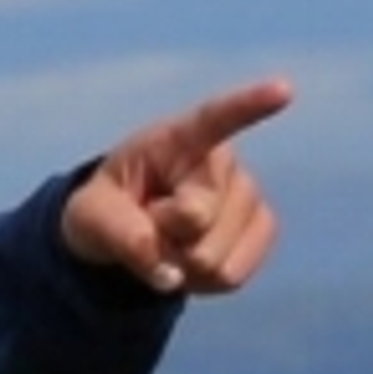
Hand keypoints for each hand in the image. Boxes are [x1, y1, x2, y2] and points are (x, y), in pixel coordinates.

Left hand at [59, 79, 289, 297]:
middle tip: (148, 223)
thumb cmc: (107, 209)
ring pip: (215, 259)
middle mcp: (224, 163)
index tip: (282, 89)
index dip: (249, 104)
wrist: (128, 233)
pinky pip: (232, 276)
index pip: (215, 119)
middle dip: (161, 239)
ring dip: (179, 265)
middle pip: (197, 220)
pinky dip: (200, 283)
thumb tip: (170, 275)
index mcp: (179, 139)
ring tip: (167, 241)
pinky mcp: (261, 230)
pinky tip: (188, 262)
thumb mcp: (90, 216)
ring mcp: (249, 196)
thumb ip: (121, 235)